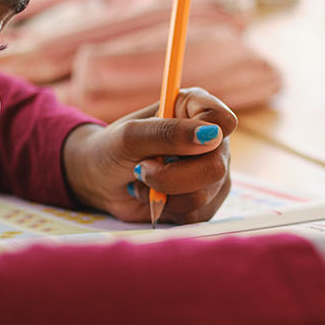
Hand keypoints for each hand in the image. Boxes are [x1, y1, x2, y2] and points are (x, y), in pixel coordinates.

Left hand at [62, 87, 237, 223]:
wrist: (100, 181)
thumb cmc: (112, 148)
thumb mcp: (130, 135)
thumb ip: (167, 132)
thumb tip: (211, 134)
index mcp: (196, 110)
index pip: (223, 121)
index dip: (207, 136)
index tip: (177, 148)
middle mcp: (212, 141)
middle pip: (216, 165)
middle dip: (173, 176)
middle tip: (142, 169)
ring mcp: (212, 173)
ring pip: (205, 194)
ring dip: (165, 193)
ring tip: (145, 180)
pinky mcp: (206, 202)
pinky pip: (198, 214)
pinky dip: (169, 210)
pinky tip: (155, 197)